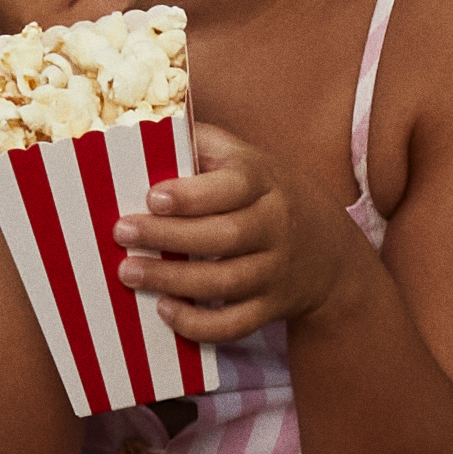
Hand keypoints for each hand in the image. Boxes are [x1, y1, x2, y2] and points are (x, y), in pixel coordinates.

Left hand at [118, 118, 358, 348]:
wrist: (330, 250)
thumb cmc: (269, 196)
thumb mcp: (249, 160)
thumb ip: (204, 144)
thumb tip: (147, 129)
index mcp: (265, 183)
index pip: (233, 187)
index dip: (192, 195)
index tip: (152, 197)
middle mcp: (276, 226)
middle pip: (224, 236)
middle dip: (168, 237)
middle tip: (122, 233)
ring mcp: (276, 270)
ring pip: (226, 282)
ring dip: (173, 280)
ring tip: (129, 272)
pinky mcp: (272, 306)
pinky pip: (236, 323)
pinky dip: (199, 324)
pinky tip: (165, 310)